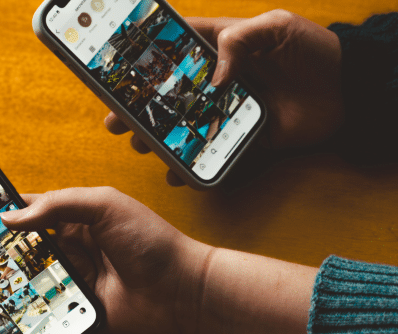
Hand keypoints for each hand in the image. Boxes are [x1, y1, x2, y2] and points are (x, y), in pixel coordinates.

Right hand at [0, 187, 212, 333]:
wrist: (181, 291)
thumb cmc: (150, 241)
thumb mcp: (105, 206)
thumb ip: (59, 204)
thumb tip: (12, 216)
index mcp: (77, 219)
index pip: (33, 212)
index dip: (6, 212)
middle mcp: (72, 248)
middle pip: (26, 247)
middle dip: (1, 248)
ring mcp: (74, 279)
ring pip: (32, 277)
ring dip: (12, 277)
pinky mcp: (77, 309)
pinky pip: (47, 307)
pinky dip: (29, 305)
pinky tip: (8, 303)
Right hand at [107, 9, 344, 186]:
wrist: (350, 90)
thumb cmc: (313, 51)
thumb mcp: (275, 27)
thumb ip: (239, 41)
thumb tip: (212, 76)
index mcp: (221, 48)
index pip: (175, 49)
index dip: (145, 58)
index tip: (117, 70)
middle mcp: (218, 80)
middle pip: (168, 95)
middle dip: (138, 107)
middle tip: (115, 119)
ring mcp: (228, 111)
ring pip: (183, 126)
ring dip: (158, 138)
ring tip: (140, 145)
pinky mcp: (243, 138)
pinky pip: (212, 154)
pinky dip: (192, 166)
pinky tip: (175, 173)